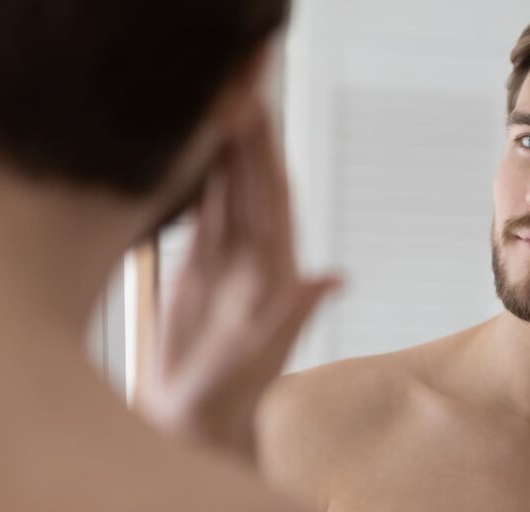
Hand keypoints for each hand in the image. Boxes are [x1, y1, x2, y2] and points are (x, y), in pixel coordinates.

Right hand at [140, 105, 338, 459]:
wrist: (201, 413)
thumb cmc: (233, 391)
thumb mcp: (263, 355)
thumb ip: (293, 315)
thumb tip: (333, 281)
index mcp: (274, 270)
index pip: (272, 201)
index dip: (266, 157)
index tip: (259, 116)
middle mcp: (254, 257)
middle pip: (250, 185)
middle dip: (247, 139)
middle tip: (240, 87)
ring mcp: (227, 260)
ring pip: (228, 192)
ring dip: (224, 151)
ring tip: (219, 106)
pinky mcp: (200, 267)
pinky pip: (204, 214)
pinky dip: (201, 182)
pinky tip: (196, 155)